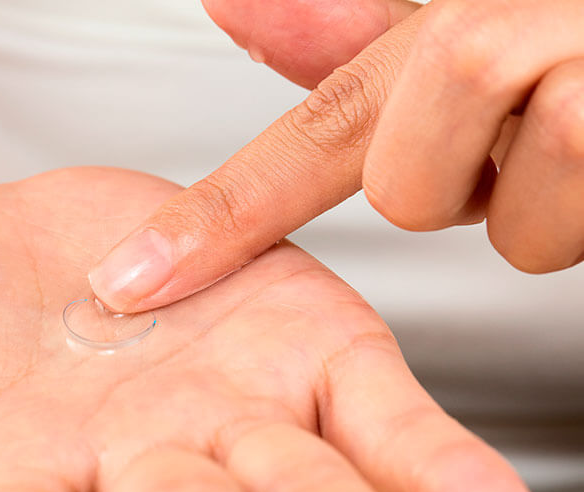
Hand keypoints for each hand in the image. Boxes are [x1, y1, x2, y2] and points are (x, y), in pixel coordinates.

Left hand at [88, 0, 583, 311]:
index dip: (213, 221)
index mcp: (449, 20)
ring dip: (544, 208)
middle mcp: (513, 33)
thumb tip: (232, 4)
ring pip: (515, 225)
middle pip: (409, 187)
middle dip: (458, 188)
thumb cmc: (572, 29)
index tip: (130, 287)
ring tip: (583, 140)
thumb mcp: (470, 14)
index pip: (304, 135)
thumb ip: (355, 34)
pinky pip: (579, 221)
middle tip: (517, 137)